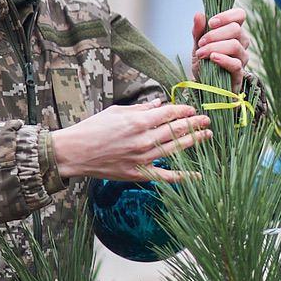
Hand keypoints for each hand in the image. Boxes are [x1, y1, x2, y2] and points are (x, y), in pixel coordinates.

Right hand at [52, 102, 211, 181]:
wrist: (73, 153)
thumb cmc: (92, 129)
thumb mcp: (116, 111)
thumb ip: (141, 108)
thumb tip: (159, 103)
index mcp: (138, 121)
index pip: (170, 113)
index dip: (184, 110)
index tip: (192, 109)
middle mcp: (144, 140)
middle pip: (177, 130)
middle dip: (194, 123)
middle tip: (207, 120)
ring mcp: (142, 158)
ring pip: (176, 149)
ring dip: (194, 141)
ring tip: (207, 136)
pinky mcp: (138, 174)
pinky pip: (165, 176)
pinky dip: (183, 177)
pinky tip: (197, 175)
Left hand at [192, 7, 250, 88]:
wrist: (203, 84)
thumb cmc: (204, 61)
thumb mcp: (198, 44)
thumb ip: (198, 30)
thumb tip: (199, 14)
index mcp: (234, 31)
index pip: (240, 15)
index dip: (227, 16)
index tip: (211, 23)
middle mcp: (242, 42)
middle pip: (236, 29)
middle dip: (215, 34)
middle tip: (201, 42)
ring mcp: (242, 58)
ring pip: (235, 46)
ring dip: (215, 47)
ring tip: (201, 53)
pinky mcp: (239, 74)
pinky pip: (235, 64)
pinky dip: (223, 59)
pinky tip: (212, 58)